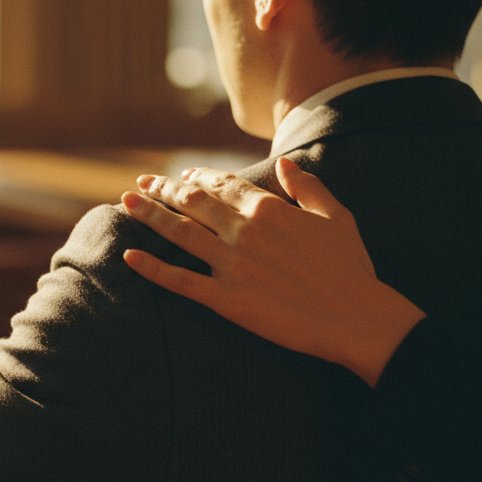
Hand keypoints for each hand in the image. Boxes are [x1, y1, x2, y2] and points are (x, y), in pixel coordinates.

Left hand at [121, 157, 424, 386]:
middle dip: (164, 189)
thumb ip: (307, 186)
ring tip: (126, 202)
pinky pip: (180, 280)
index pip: (222, 184)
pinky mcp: (226, 299)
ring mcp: (232, 265)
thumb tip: (284, 163)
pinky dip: (152, 268)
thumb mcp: (336, 216)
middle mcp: (244, 231)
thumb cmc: (351, 269)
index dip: (198, 177)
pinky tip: (130, 256)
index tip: (182, 175)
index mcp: (270, 209)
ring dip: (149, 215)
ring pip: (179, 232)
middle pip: (193, 202)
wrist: (355, 318)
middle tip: (143, 182)